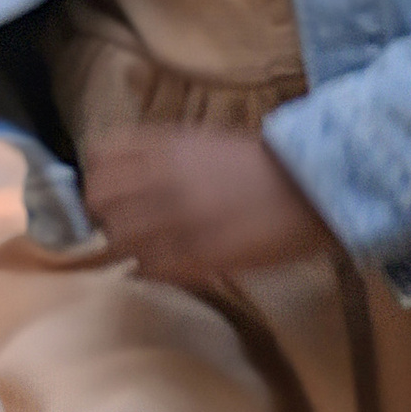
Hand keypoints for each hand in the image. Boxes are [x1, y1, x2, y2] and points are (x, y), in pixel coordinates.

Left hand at [83, 124, 331, 288]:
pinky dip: (149, 271)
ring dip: (127, 246)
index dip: (99, 177)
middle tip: (124, 225)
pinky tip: (164, 267)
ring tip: (147, 249)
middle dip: (106, 214)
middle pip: (99, 199)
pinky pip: (149, 269)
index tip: (110, 191)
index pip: (101, 157)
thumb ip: (165, 151)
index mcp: (168, 146)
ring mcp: (179, 218)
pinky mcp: (197, 254)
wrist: (311, 188)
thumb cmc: (263, 165)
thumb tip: (128, 169)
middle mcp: (165, 178)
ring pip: (119, 238)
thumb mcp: (207, 141)